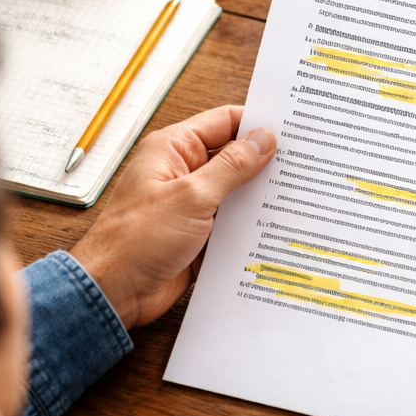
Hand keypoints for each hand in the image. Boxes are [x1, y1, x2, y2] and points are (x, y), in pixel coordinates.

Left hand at [72, 106, 275, 329]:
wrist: (113, 293)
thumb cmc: (136, 240)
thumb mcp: (192, 196)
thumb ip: (232, 166)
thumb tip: (263, 139)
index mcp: (174, 149)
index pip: (225, 121)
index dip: (257, 124)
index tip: (291, 130)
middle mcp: (183, 172)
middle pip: (234, 156)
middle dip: (265, 161)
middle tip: (302, 165)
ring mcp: (192, 203)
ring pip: (237, 190)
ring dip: (260, 195)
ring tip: (297, 195)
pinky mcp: (199, 232)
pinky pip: (233, 221)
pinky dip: (251, 223)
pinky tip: (276, 226)